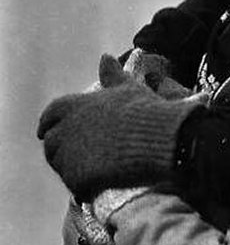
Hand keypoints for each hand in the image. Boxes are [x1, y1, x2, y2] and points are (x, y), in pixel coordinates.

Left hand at [38, 55, 206, 199]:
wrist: (164, 138)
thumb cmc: (148, 111)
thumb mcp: (130, 88)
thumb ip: (113, 75)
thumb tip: (105, 56)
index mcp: (75, 105)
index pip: (51, 115)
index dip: (50, 123)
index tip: (51, 131)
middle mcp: (67, 128)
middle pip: (52, 142)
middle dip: (61, 149)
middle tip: (78, 156)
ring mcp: (72, 153)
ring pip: (59, 164)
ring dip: (69, 168)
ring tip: (87, 173)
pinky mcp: (80, 175)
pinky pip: (73, 185)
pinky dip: (81, 188)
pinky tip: (93, 188)